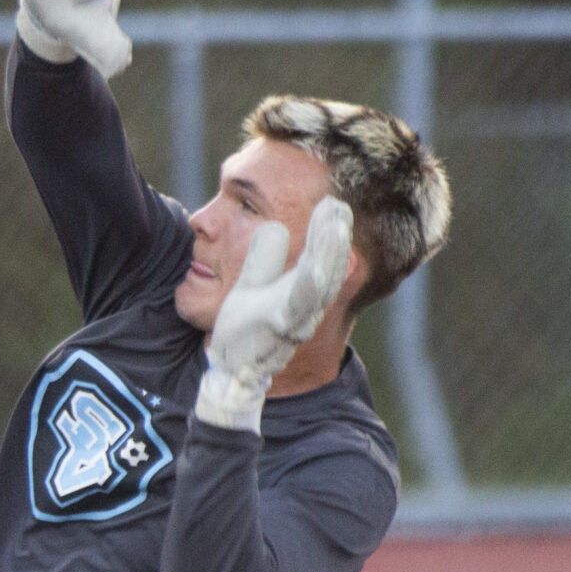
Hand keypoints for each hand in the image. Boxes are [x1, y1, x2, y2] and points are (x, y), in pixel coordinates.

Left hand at [194, 198, 353, 432]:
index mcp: (301, 292)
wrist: (230, 369)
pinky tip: (313, 269)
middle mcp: (306, 307)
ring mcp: (294, 320)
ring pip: (319, 287)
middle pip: (329, 268)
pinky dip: (307, 289)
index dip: (331, 231)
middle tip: (340, 206)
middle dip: (336, 237)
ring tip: (335, 227)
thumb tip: (274, 224)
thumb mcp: (252, 282)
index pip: (323, 257)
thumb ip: (265, 256)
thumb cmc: (245, 326)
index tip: (335, 202)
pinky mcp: (275, 331)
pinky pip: (295, 310)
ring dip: (329, 256)